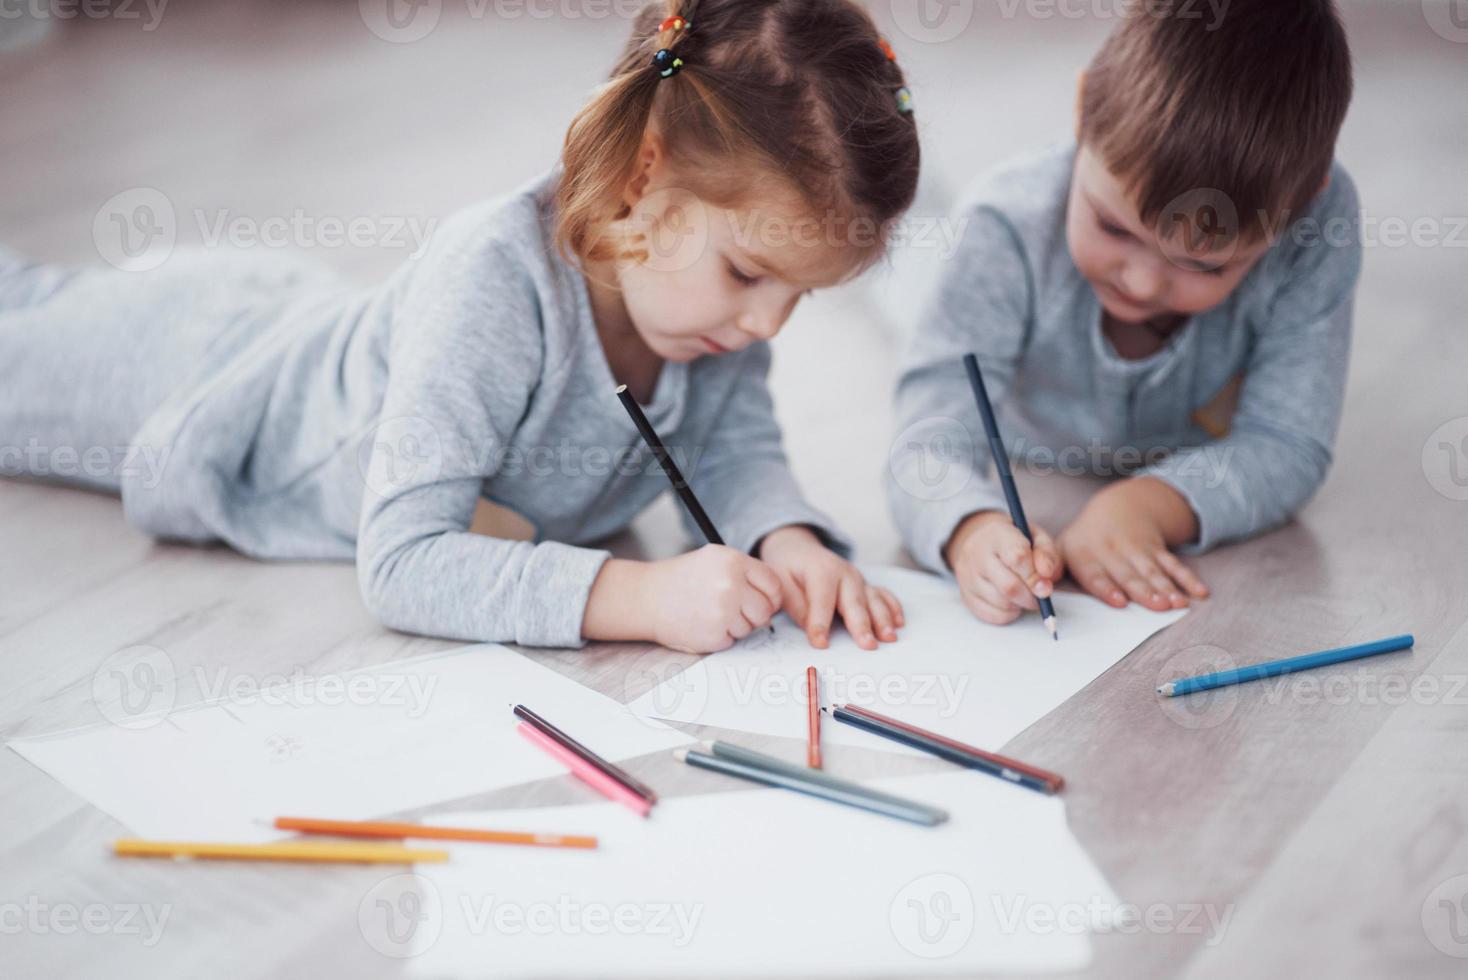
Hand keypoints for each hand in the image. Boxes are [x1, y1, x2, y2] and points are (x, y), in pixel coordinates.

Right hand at [582, 546, 782, 653]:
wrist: (647, 597)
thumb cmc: (682, 578)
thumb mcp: (715, 559)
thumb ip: (746, 572)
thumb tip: (775, 597)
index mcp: (733, 561)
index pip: (772, 584)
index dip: (771, 596)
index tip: (763, 601)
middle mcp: (730, 584)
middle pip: (765, 610)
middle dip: (754, 614)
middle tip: (735, 611)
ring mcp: (722, 611)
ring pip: (750, 628)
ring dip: (735, 625)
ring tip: (711, 613)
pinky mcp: (713, 634)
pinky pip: (732, 641)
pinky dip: (720, 637)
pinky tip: (702, 623)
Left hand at [757, 526, 902, 649]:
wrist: (798, 549)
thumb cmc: (788, 568)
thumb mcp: (781, 583)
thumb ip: (796, 606)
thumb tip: (811, 627)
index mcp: (821, 571)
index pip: (821, 601)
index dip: (820, 623)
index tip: (821, 644)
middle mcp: (844, 573)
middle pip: (854, 602)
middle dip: (861, 625)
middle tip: (868, 645)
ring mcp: (858, 579)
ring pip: (873, 600)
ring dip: (883, 619)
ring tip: (889, 637)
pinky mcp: (866, 585)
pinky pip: (883, 595)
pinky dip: (893, 608)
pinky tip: (899, 622)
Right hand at [944, 510, 1061, 625]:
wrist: (984, 543)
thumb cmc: (1016, 541)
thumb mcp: (1036, 538)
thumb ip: (1046, 555)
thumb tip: (1045, 582)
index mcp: (997, 533)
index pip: (1017, 557)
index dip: (1035, 576)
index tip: (1045, 585)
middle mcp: (976, 553)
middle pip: (1009, 586)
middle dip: (1031, 597)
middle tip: (1039, 596)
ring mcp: (967, 576)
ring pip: (1001, 603)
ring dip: (1020, 605)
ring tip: (1024, 594)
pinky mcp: (965, 595)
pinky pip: (992, 615)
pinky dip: (1009, 614)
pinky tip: (1011, 602)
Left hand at [1056, 477, 1208, 611]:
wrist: (1120, 507)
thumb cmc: (1085, 540)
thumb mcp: (1063, 547)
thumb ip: (1052, 569)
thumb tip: (1041, 589)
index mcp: (1086, 554)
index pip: (1095, 573)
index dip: (1107, 587)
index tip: (1118, 601)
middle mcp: (1112, 550)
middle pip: (1129, 574)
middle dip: (1145, 590)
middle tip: (1159, 606)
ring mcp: (1138, 548)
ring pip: (1153, 570)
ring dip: (1167, 587)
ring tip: (1179, 603)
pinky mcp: (1158, 548)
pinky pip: (1174, 563)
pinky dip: (1188, 578)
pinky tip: (1199, 592)